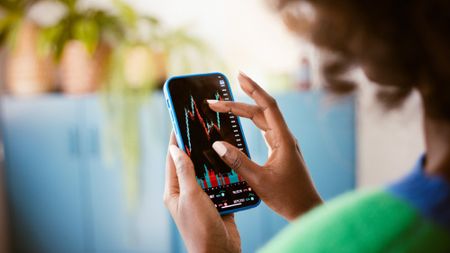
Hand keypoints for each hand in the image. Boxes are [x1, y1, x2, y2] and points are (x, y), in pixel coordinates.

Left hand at [163, 133, 240, 252]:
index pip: (173, 160)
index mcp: (175, 191)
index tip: (180, 122)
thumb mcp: (191, 196)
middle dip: (197, 147)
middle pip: (192, 164)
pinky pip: (222, 183)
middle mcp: (187, 193)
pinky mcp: (218, 203)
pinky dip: (227, 174)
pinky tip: (232, 163)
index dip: (176, 140)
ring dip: (214, 161)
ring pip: (208, 173)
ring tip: (219, 141)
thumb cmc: (200, 228)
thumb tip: (174, 149)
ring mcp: (203, 198)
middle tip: (204, 128)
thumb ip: (185, 172)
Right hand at [208, 72, 321, 220]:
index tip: (239, 76)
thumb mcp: (259, 181)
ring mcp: (283, 144)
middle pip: (261, 112)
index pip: (267, 106)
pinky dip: (250, 123)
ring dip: (244, 112)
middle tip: (216, 100)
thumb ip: (238, 162)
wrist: (307, 210)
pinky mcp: (280, 151)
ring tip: (225, 106)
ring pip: (262, 120)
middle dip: (239, 103)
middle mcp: (284, 137)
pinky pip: (264, 130)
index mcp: (283, 140)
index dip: (253, 89)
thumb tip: (218, 144)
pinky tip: (242, 122)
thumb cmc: (288, 197)